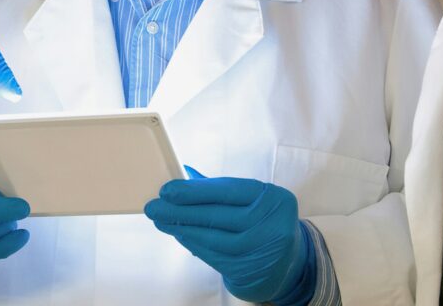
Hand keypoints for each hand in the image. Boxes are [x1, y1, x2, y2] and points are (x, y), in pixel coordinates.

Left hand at [144, 176, 314, 303]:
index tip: (167, 191)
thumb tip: (185, 173)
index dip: (195, 191)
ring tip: (161, 220)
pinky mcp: (250, 270)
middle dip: (180, 211)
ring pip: (213, 238)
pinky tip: (179, 235)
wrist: (288, 263)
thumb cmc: (264, 222)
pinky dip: (193, 244)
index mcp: (273, 198)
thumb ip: (221, 188)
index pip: (228, 191)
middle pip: (217, 215)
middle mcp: (272, 224)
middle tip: (154, 207)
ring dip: (182, 229)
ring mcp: (262, 249)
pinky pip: (214, 255)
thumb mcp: (253, 200)